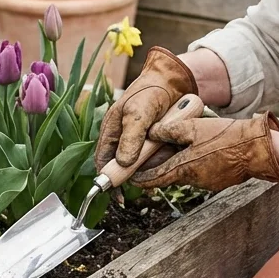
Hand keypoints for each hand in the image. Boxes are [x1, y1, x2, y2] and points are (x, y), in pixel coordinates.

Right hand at [96, 46, 198, 170]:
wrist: (175, 81)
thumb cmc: (151, 92)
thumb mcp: (138, 113)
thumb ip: (131, 138)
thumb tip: (123, 163)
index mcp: (111, 131)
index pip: (103, 161)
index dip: (108, 179)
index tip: (118, 196)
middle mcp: (123, 138)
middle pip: (124, 167)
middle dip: (135, 174)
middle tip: (148, 179)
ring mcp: (139, 141)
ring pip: (142, 164)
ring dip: (152, 165)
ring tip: (164, 159)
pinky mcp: (155, 142)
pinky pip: (156, 157)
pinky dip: (163, 158)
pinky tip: (171, 154)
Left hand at [129, 113, 278, 190]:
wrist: (259, 149)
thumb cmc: (227, 137)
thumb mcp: (193, 127)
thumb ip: (169, 131)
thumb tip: (152, 133)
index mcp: (183, 168)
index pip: (152, 179)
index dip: (138, 178)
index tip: (129, 176)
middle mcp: (192, 180)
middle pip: (168, 175)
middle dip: (159, 166)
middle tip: (153, 154)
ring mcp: (207, 183)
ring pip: (184, 173)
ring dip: (178, 163)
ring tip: (180, 146)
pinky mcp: (218, 181)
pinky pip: (200, 173)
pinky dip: (194, 164)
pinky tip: (200, 150)